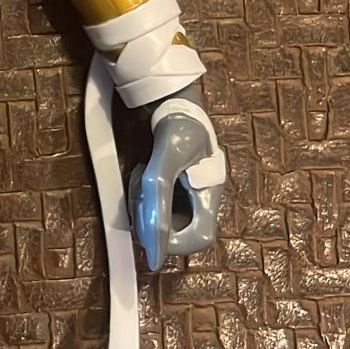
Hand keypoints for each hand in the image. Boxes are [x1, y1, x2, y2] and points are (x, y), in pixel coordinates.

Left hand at [129, 102, 224, 271]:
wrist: (173, 104)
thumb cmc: (179, 128)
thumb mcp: (167, 157)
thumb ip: (158, 193)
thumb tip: (152, 235)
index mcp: (210, 196)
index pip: (199, 239)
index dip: (174, 244)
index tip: (150, 230)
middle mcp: (200, 201)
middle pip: (176, 233)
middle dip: (152, 220)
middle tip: (140, 193)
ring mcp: (185, 196)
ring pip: (161, 221)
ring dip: (143, 206)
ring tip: (139, 177)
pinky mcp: (171, 190)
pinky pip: (154, 206)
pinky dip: (142, 197)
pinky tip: (139, 176)